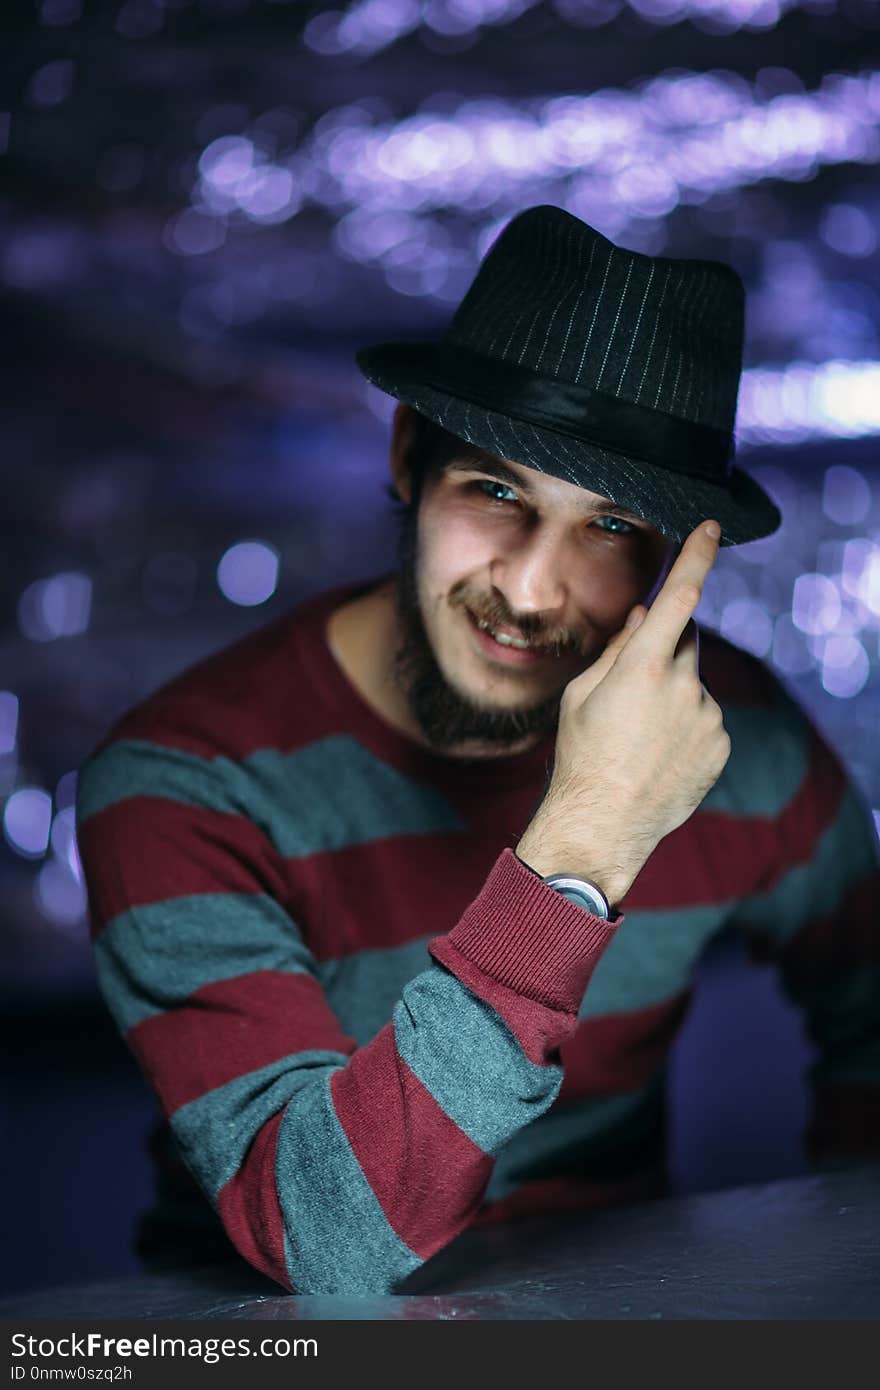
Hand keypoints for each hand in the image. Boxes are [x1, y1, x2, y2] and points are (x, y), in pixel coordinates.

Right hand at [516, 520, 729, 905]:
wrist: (604, 824)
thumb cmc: (581, 756)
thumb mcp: (582, 694)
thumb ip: (619, 648)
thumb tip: (645, 614)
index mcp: (644, 667)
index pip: (679, 596)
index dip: (697, 556)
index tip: (712, 528)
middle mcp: (684, 687)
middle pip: (684, 641)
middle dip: (664, 650)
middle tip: (631, 690)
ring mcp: (708, 717)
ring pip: (693, 684)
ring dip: (673, 694)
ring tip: (638, 736)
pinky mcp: (721, 745)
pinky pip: (705, 717)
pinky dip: (686, 725)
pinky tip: (656, 754)